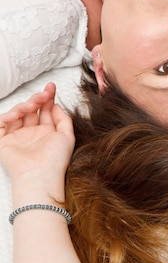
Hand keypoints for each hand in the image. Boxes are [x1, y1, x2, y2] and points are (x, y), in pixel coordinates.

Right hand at [0, 83, 74, 204]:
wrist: (40, 175)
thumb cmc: (55, 159)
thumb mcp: (67, 136)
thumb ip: (64, 119)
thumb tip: (57, 105)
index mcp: (47, 133)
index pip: (45, 111)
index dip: (48, 98)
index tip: (52, 87)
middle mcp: (32, 134)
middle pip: (32, 110)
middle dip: (38, 98)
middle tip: (44, 93)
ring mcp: (17, 137)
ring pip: (17, 114)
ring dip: (25, 105)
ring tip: (34, 104)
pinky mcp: (4, 141)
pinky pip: (1, 124)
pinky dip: (8, 116)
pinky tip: (18, 113)